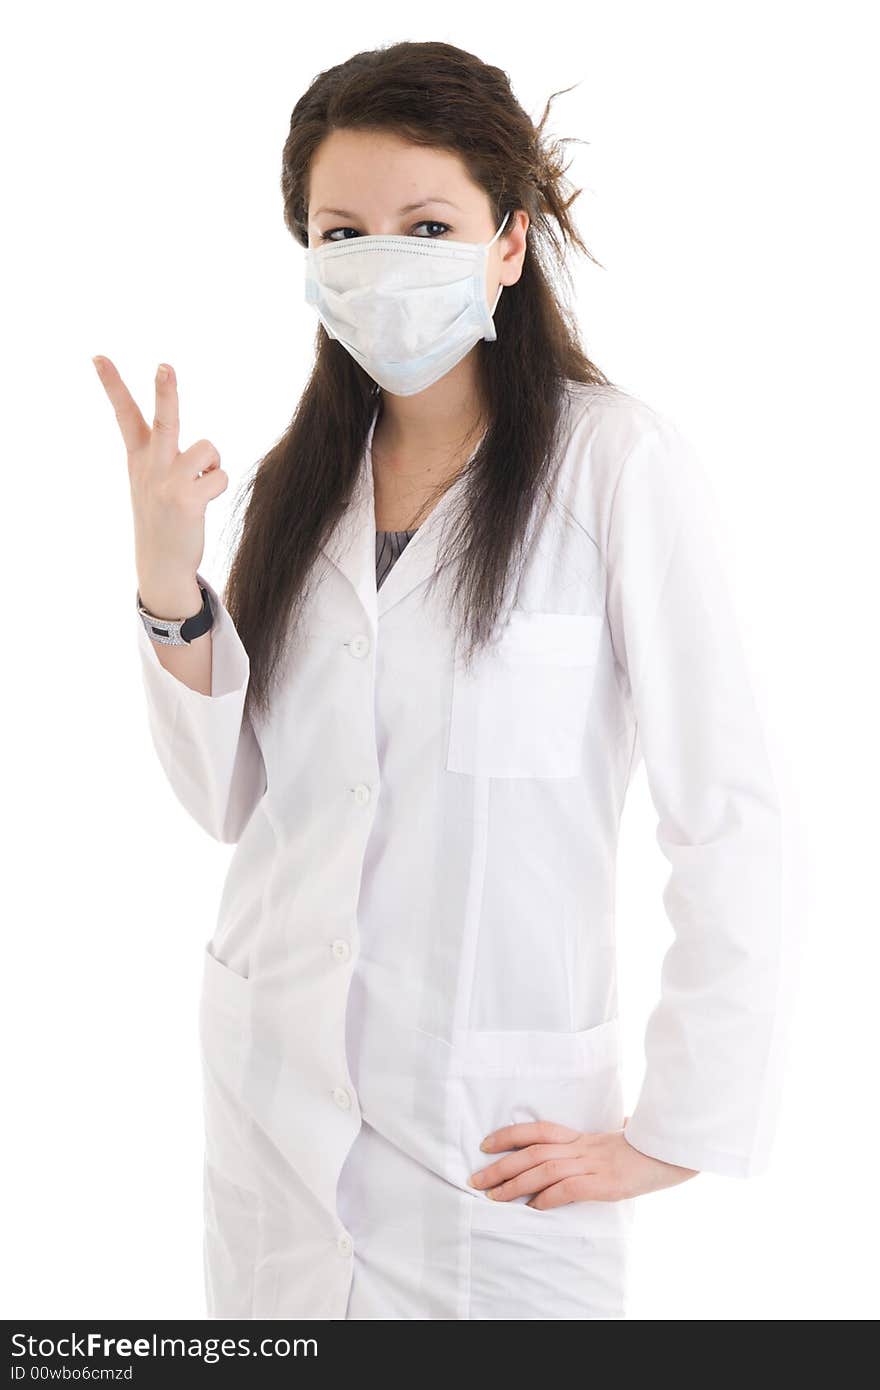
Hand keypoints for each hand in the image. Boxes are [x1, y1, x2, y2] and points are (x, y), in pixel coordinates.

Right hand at [92, 356, 227, 610]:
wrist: (161, 563)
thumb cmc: (164, 516)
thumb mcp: (153, 482)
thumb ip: (168, 458)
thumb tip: (208, 451)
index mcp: (139, 457)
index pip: (124, 414)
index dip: (112, 384)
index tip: (98, 356)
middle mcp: (151, 466)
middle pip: (164, 419)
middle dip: (165, 392)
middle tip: (164, 365)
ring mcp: (168, 483)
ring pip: (208, 448)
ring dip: (213, 464)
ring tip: (200, 482)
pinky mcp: (187, 500)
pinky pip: (220, 476)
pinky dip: (218, 485)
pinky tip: (204, 501)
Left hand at [468, 1119, 698, 1209]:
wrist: (675, 1152)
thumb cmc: (649, 1146)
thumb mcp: (621, 1136)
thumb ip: (608, 1132)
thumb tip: (620, 1123)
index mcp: (582, 1136)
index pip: (538, 1129)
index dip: (510, 1134)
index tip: (485, 1143)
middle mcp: (582, 1147)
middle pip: (532, 1152)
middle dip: (500, 1166)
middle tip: (475, 1179)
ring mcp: (593, 1165)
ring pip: (544, 1171)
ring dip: (514, 1185)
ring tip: (492, 1197)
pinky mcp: (605, 1184)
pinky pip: (569, 1189)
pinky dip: (547, 1198)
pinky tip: (533, 1207)